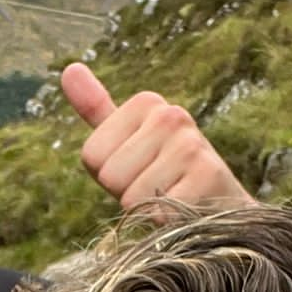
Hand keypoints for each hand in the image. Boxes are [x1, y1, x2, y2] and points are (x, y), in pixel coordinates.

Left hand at [61, 64, 250, 209]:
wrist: (223, 209)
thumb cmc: (167, 177)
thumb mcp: (128, 143)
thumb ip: (97, 110)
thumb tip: (69, 69)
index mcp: (147, 103)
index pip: (92, 156)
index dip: (110, 177)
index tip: (140, 171)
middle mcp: (171, 115)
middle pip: (110, 176)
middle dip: (128, 195)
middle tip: (159, 188)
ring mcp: (191, 144)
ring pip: (132, 198)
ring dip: (149, 210)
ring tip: (174, 198)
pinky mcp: (207, 176)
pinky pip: (157, 212)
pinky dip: (168, 223)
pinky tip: (189, 211)